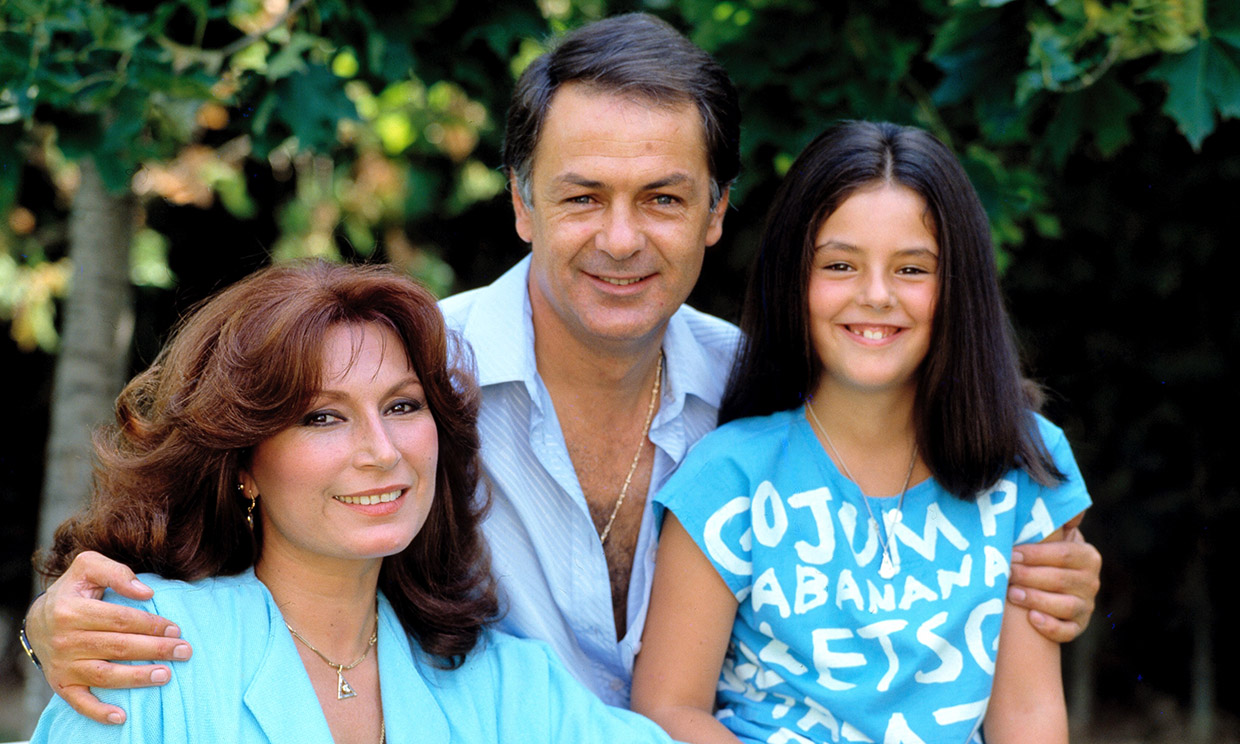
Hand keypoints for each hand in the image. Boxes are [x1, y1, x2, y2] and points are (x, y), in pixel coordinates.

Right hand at [26, 550, 192, 724]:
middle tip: (184, 651)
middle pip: (118, 647)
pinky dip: (99, 712)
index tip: (176, 628)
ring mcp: (63, 665)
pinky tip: (122, 716)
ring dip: (137, 678)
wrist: (38, 620)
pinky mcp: (61, 684)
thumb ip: (116, 572)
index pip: (121, 619)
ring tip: (166, 676)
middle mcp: (66, 640)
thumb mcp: (88, 567)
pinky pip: (80, 702)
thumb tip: (146, 592)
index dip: (151, 625)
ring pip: (105, 675)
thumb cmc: (73, 591)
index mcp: (72, 610)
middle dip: (155, 650)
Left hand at [1007, 517, 1100, 642]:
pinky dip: (1050, 627)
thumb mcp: (1050, 536)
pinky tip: (1032, 619)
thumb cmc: (1042, 555)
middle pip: (1060, 580)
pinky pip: (1068, 631)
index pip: (1063, 554)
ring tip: (1012, 594)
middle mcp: (1091, 581)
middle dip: (1030, 576)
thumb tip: (1046, 490)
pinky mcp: (1078, 627)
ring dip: (1036, 599)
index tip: (1011, 554)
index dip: (1036, 555)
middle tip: (1006, 573)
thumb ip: (1050, 522)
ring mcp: (1086, 606)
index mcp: (1087, 556)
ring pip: (1065, 605)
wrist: (1049, 585)